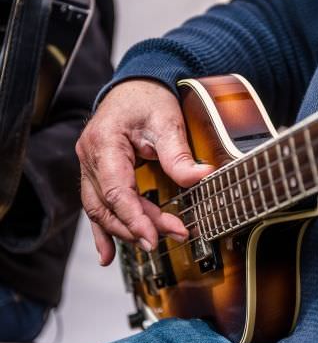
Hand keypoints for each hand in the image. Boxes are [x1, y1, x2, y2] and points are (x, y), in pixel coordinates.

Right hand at [76, 79, 213, 265]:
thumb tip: (203, 177)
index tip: (154, 238)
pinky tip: (108, 255)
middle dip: (139, 226)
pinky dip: (104, 231)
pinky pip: (97, 206)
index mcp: (104, 143)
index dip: (134, 218)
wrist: (136, 88)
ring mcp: (90, 167)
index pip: (115, 191)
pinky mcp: (98, 174)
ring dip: (126, 230)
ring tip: (151, 245)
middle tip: (174, 234)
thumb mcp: (167, 121)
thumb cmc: (149, 100)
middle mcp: (90, 158)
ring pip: (102, 210)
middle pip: (108, 205)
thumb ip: (179, 154)